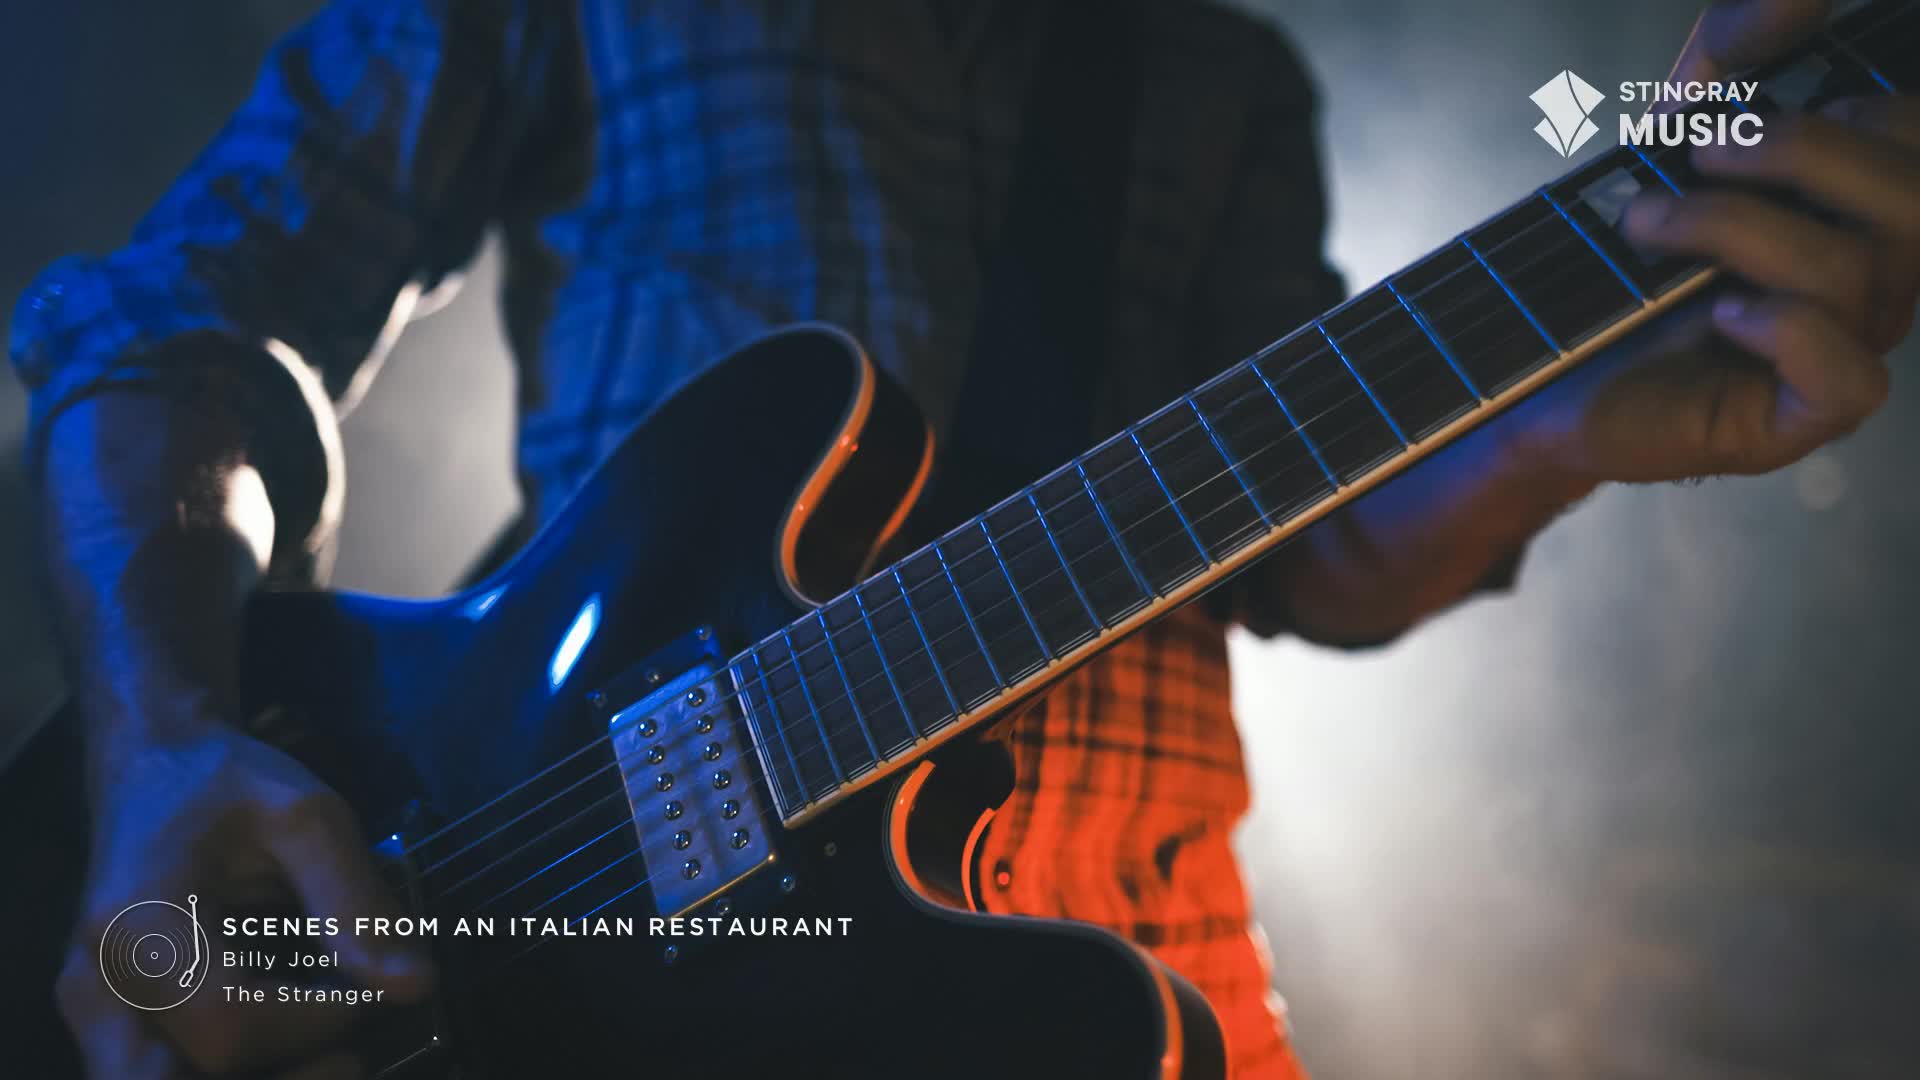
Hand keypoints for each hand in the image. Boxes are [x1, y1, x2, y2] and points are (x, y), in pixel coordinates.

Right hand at [56, 719, 432, 1077]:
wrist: (153, 768)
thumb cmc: (230, 784)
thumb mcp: (308, 818)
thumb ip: (357, 903)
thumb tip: (415, 986)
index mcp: (140, 923)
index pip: (229, 1025)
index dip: (316, 1023)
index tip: (372, 991)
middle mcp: (97, 982)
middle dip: (286, 1075)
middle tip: (353, 1053)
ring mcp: (93, 1009)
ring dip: (264, 1077)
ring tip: (331, 1052)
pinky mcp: (107, 1021)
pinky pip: (162, 1073)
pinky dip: (230, 1072)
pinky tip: (288, 1044)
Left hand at [1511, 0, 1915, 485]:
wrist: (1542, 357)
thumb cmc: (1628, 251)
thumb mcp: (1678, 130)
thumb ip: (1739, 54)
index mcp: (1865, 209)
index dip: (1870, 109)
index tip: (1751, 107)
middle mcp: (1876, 280)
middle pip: (1913, 201)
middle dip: (1802, 152)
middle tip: (1698, 148)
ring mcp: (1842, 351)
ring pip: (1855, 274)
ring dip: (1736, 227)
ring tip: (1643, 221)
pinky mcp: (1795, 420)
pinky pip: (1850, 380)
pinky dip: (1788, 330)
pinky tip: (1721, 310)